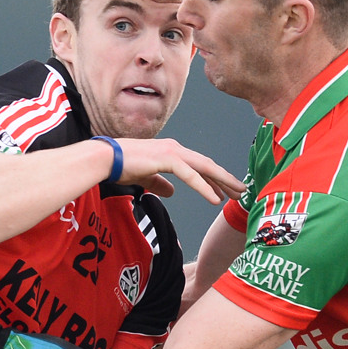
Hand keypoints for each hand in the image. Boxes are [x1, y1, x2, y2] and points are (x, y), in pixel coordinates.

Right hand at [111, 138, 244, 205]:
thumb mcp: (145, 178)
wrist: (105, 159)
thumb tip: (171, 192)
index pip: (198, 166)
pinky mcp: (166, 159)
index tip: (226, 190)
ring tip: (237, 193)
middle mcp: (175, 149)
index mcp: (171, 152)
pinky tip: (215, 199)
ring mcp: (172, 152)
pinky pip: (191, 175)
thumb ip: (159, 184)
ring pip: (204, 168)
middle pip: (207, 165)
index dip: (214, 178)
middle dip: (226, 178)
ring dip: (223, 181)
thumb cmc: (121, 167)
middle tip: (241, 190)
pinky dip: (205, 187)